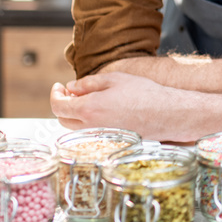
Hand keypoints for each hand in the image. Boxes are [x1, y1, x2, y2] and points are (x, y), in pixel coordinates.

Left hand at [50, 72, 196, 141]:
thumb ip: (88, 83)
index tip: (59, 86)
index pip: (58, 106)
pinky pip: (89, 133)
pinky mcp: (109, 142)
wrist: (166, 114)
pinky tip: (99, 110)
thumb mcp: (114, 79)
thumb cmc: (144, 93)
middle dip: (62, 103)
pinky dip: (87, 121)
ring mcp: (100, 137)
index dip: (55, 94)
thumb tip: (71, 87)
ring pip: (75, 128)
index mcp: (89, 109)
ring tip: (86, 99)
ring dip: (74, 113)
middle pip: (63, 119)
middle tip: (70, 91)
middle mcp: (90, 127)